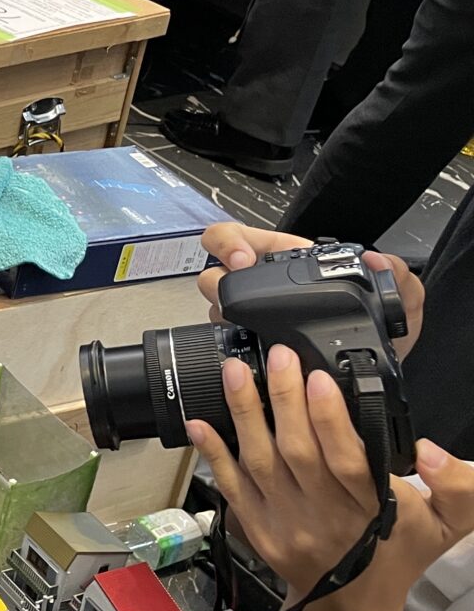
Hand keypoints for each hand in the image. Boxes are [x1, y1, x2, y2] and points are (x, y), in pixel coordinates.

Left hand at [189, 350, 472, 603]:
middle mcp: (322, 514)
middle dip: (284, 399)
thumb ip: (459, 487)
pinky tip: (199, 422)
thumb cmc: (396, 553)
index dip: (329, 418)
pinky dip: (213, 452)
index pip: (346, 459)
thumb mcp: (447, 524)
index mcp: (369, 509)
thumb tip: (431, 451)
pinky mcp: (255, 526)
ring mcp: (284, 521)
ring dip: (244, 414)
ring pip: (259, 462)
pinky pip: (229, 485)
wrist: (352, 605)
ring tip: (236, 373)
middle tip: (277, 357)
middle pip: (297, 452)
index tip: (318, 378)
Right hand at [195, 222, 422, 355]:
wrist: (374, 373)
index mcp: (284, 260)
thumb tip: (374, 258)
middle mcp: (260, 286)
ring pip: (213, 307)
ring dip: (222, 313)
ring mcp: (249, 317)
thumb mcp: (397, 299)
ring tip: (243, 325)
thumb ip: (396, 273)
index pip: (236, 237)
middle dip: (218, 280)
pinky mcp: (249, 347)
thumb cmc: (379, 330)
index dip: (229, 243)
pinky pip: (225, 341)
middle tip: (236, 293)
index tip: (243, 259)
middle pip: (213, 271)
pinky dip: (230, 344)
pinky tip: (250, 352)